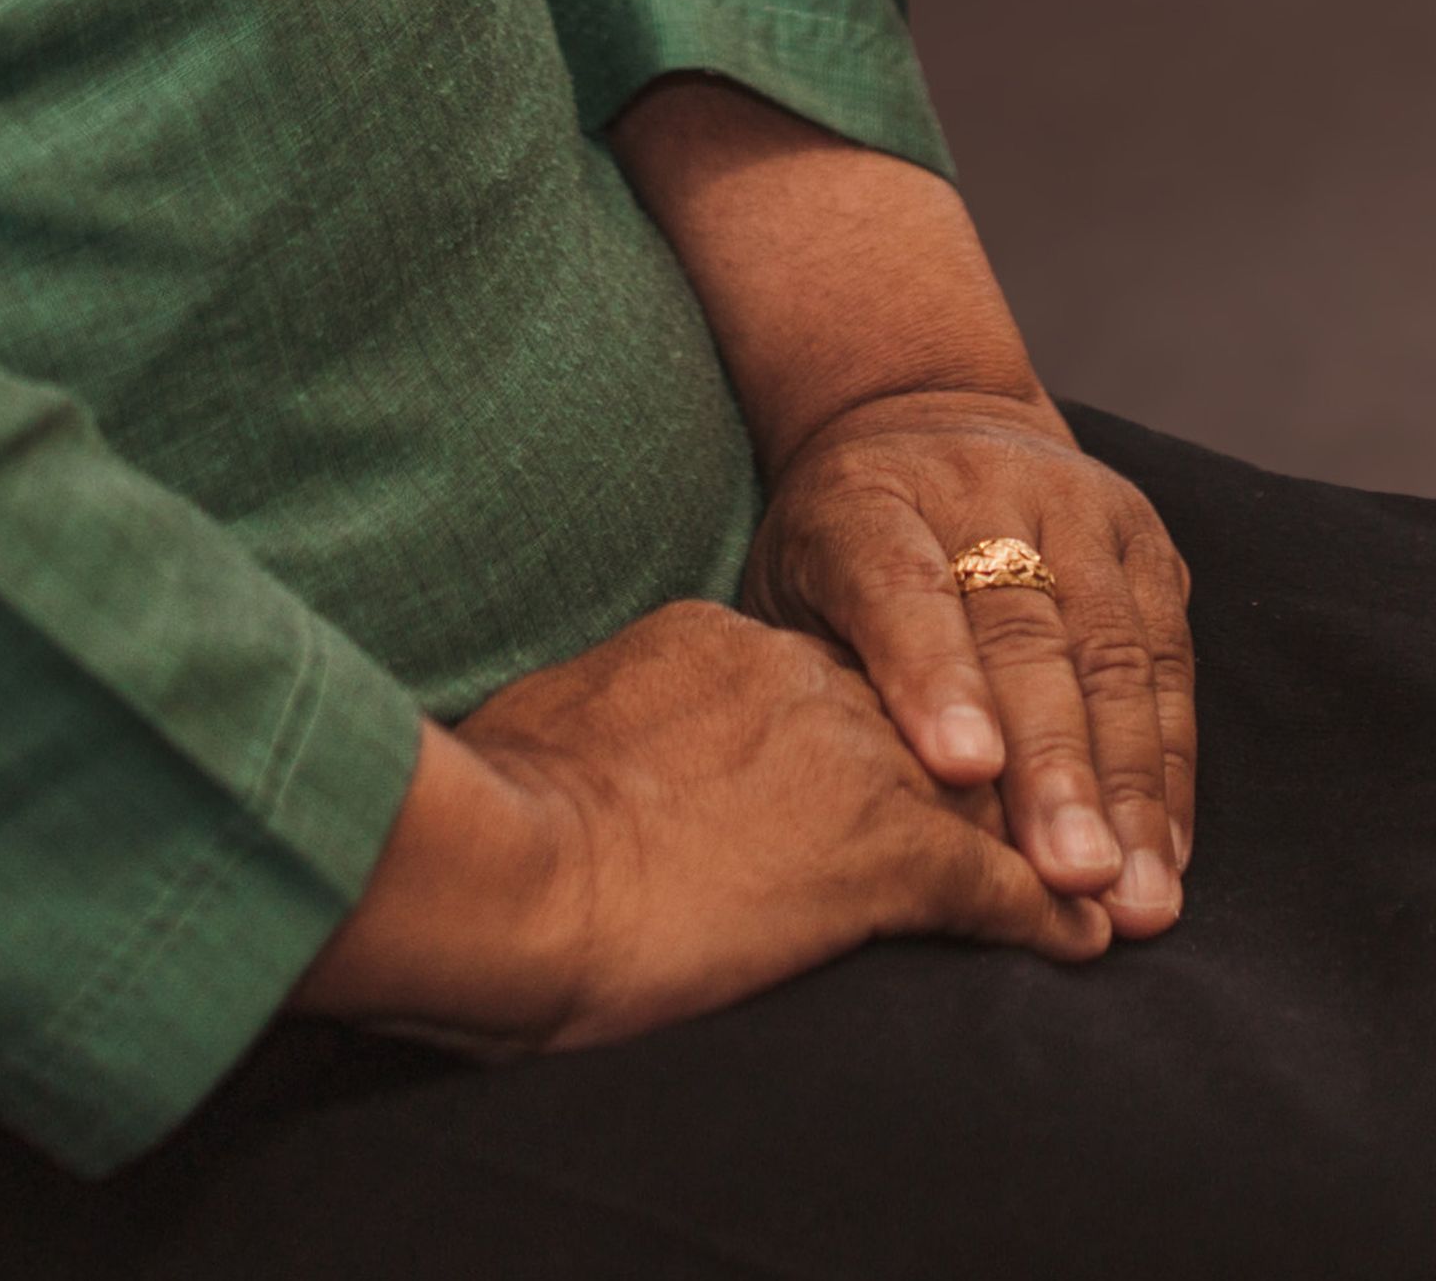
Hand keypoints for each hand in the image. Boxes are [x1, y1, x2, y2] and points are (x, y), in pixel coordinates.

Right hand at [291, 594, 1108, 1053]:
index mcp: (716, 642)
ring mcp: (853, 759)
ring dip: (1034, 838)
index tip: (877, 761)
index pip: (822, 675)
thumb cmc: (497, 811)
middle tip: (1025, 811)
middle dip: (973, 766)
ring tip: (1085, 877)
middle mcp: (800, 678)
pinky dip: (1047, 915)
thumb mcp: (550, 726)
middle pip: (916, 714)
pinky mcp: (884, 856)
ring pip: (977, 790)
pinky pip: (996, 885)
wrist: (519, 868)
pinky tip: (1081, 941)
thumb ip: (603, 724)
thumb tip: (585, 751)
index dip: (860, 723)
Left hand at [745, 386, 1193, 938]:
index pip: (899, 583)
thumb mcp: (792, 591)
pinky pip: (1167, 661)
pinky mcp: (1144, 537)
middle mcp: (979, 486)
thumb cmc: (838, 549)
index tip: (962, 767)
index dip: (932, 674)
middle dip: (1051, 763)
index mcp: (865, 498)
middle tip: (1071, 876)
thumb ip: (823, 678)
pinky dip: (1170, 766)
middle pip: (1020, 632)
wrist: (919, 423)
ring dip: (1128, 786)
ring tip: (1135, 898)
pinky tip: (1165, 853)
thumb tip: (858, 805)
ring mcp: (1073, 503)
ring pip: (1110, 652)